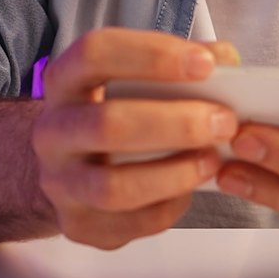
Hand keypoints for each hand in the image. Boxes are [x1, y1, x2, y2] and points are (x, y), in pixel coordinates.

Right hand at [30, 28, 240, 249]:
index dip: (151, 55)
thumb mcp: (135, 79)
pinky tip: (189, 189)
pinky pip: (128, 223)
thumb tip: (226, 61)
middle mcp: (52, 131)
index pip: (96, 54)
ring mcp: (59, 182)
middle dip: (175, 123)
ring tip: (212, 161)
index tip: (205, 65)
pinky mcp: (77, 223)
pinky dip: (168, 207)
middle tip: (224, 122)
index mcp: (65, 81)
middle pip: (107, 124)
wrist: (68, 165)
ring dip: (173, 174)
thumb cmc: (115, 112)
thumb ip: (179, 65)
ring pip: (113, 186)